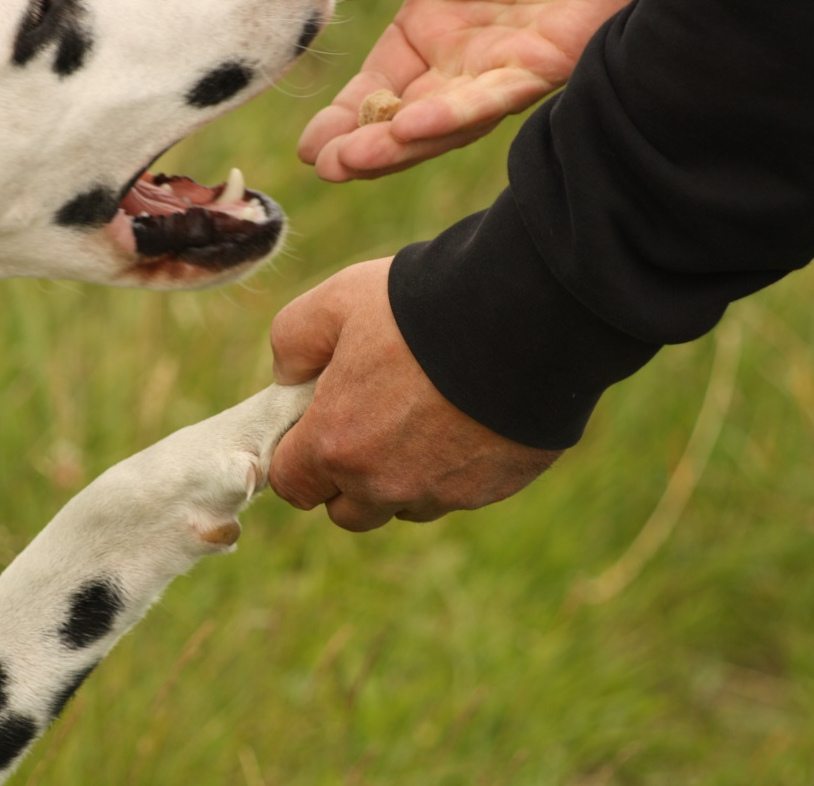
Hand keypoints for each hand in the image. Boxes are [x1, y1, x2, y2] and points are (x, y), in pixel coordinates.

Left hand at [268, 258, 561, 530]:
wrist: (524, 315)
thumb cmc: (418, 307)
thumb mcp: (333, 303)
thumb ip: (292, 344)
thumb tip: (289, 380)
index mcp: (335, 445)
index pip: (291, 484)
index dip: (296, 456)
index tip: (313, 425)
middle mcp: (384, 485)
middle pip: (347, 510)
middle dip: (346, 477)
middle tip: (367, 420)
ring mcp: (442, 493)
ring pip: (404, 505)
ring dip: (401, 477)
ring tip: (422, 415)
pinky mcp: (492, 489)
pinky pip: (457, 493)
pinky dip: (452, 467)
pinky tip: (466, 417)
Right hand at [302, 0, 643, 180]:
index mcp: (432, 30)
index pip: (377, 91)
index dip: (342, 122)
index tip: (308, 151)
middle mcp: (466, 59)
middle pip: (408, 119)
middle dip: (366, 148)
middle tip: (326, 168)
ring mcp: (506, 64)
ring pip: (450, 121)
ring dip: (401, 146)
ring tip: (354, 162)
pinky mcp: (551, 58)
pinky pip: (497, 95)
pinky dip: (456, 113)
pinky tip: (412, 127)